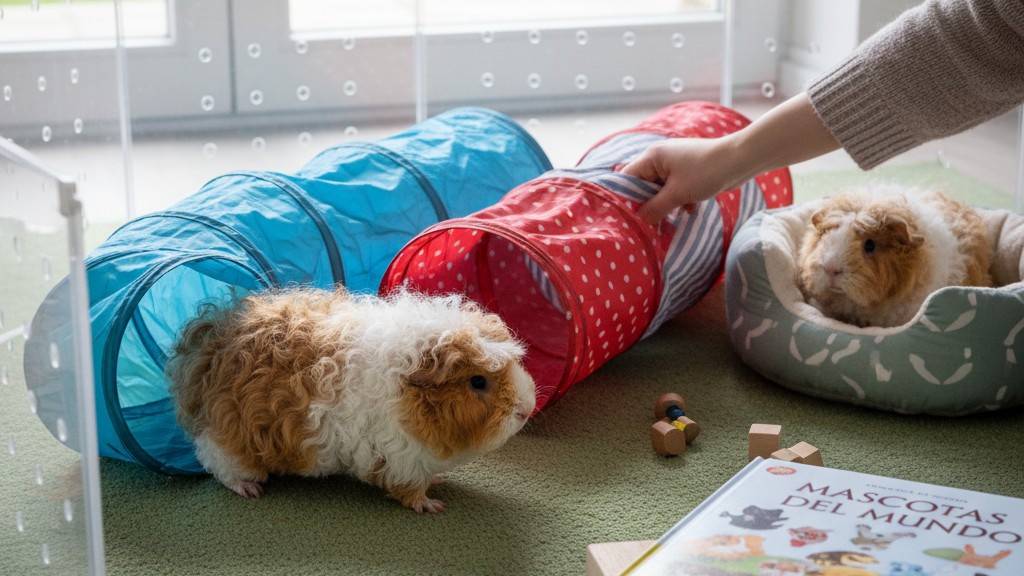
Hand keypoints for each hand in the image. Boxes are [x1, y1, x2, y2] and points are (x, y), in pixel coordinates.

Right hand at [623, 93, 839, 225]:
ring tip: (668, 221)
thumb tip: (641, 219)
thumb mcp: (677, 194)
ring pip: (661, 190)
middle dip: (648, 204)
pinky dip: (680, 201)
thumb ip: (655, 208)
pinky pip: (676, 189)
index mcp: (653, 157)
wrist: (741, 160)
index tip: (629, 217)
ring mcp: (676, 165)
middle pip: (644, 185)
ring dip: (666, 205)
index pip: (628, 177)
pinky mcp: (690, 172)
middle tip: (649, 224)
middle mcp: (661, 158)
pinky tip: (689, 211)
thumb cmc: (706, 172)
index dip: (626, 197)